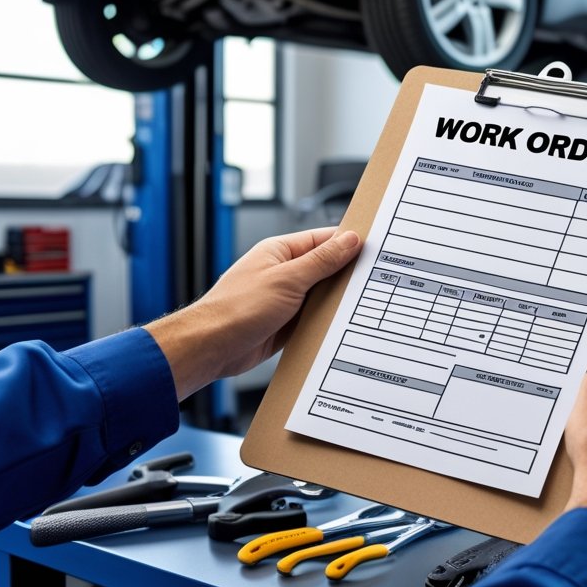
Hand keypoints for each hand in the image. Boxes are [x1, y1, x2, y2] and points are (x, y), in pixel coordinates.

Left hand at [146, 227, 361, 398]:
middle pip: (326, 267)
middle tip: (375, 278)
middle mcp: (284, 272)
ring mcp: (285, 298)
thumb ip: (322, 260)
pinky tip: (342, 324)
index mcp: (280, 251)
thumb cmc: (236, 308)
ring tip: (362, 302)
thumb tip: (349, 240)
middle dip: (347, 274)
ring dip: (337, 300)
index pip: (323, 239)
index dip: (349, 242)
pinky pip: (315, 317)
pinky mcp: (286, 322)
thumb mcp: (288, 279)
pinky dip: (327, 320)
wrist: (211, 347)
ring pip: (323, 294)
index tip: (374, 247)